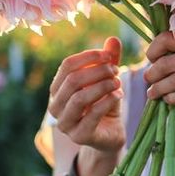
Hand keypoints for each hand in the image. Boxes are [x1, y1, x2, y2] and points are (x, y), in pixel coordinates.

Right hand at [48, 36, 125, 152]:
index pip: (67, 66)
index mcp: (58, 89)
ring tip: (118, 82)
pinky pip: (92, 115)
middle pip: (72, 80)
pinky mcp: (79, 137)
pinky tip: (119, 95)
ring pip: (79, 98)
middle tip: (115, 70)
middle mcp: (55, 106)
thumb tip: (113, 39)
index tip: (109, 56)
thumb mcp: (107, 79)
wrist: (110, 135)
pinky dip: (108, 101)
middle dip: (97, 72)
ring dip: (102, 86)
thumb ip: (109, 61)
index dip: (89, 57)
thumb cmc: (104, 104)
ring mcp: (65, 123)